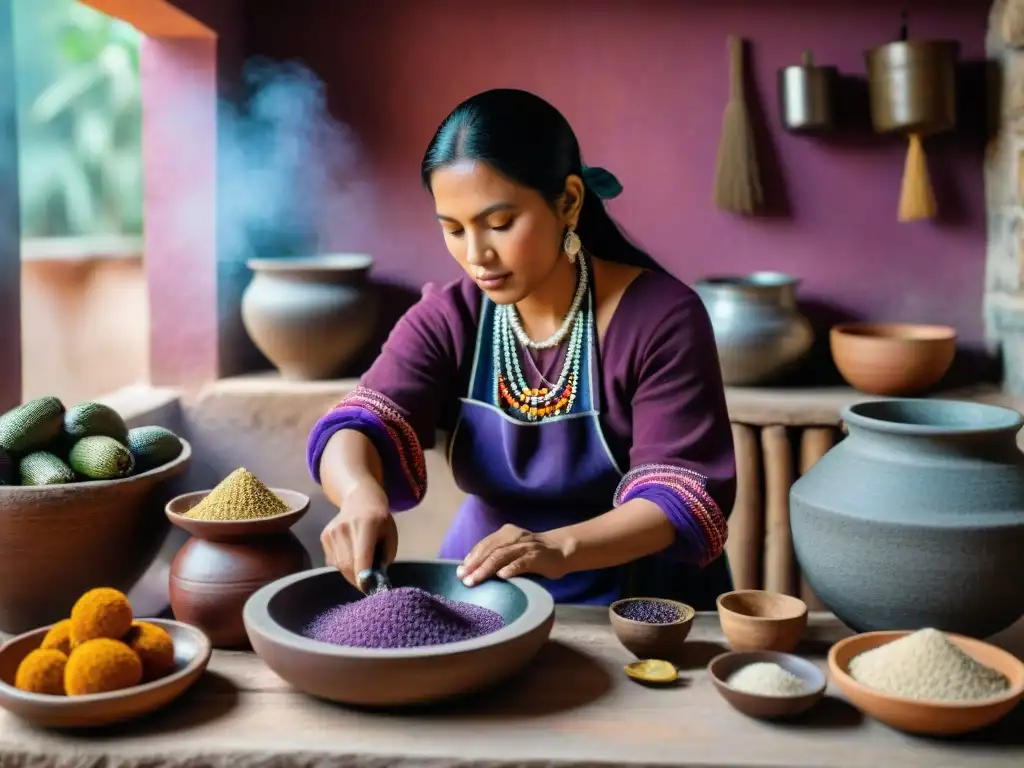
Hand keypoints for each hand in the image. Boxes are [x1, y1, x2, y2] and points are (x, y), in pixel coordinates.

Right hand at [320, 480, 397, 588]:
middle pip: (347, 565)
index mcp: (366, 525)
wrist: (360, 500)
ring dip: (350, 573)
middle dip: (358, 580)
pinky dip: (342, 566)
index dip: (364, 577)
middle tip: (367, 584)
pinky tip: (351, 557)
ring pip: (339, 565)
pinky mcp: (324, 537)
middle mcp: (345, 528)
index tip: (369, 589)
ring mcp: (332, 532)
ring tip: (360, 568)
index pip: (361, 557)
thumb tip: (375, 578)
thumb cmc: (380, 520)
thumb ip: (385, 557)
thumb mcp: (390, 536)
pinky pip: (332, 561)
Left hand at [456, 524, 571, 586]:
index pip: (485, 544)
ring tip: (475, 580)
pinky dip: (510, 569)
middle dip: (475, 565)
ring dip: (486, 569)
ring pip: (501, 556)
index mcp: (506, 533)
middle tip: (464, 578)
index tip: (460, 571)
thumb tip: (473, 569)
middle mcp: (514, 537)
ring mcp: (526, 546)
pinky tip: (501, 576)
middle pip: (490, 550)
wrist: (561, 549)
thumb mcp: (513, 550)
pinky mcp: (537, 556)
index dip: (472, 557)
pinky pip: (521, 562)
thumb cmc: (533, 553)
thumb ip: (497, 555)